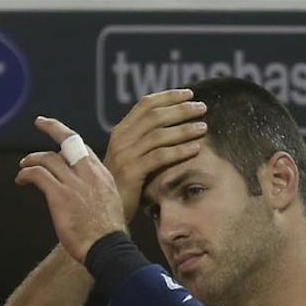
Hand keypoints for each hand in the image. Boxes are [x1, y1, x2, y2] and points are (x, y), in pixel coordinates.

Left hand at [17, 116, 135, 264]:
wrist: (108, 249)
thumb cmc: (108, 237)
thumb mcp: (110, 206)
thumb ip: (97, 193)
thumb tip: (85, 194)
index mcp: (103, 175)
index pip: (83, 148)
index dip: (69, 137)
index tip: (59, 130)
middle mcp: (90, 174)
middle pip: (69, 141)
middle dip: (53, 127)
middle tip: (40, 122)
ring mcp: (75, 184)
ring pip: (48, 158)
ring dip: (32, 159)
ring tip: (23, 167)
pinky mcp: (60, 196)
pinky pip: (38, 175)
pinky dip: (26, 174)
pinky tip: (21, 180)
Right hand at [101, 89, 206, 223]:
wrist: (102, 211)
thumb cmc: (123, 187)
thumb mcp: (130, 159)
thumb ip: (143, 142)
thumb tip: (169, 127)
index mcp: (120, 132)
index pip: (145, 104)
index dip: (168, 96)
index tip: (189, 93)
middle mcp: (121, 139)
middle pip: (155, 115)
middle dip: (180, 109)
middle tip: (202, 107)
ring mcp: (125, 155)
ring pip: (159, 134)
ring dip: (184, 129)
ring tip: (203, 127)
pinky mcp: (132, 172)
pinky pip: (160, 156)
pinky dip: (180, 150)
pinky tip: (196, 148)